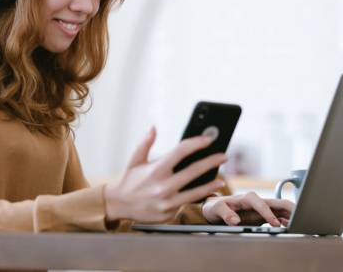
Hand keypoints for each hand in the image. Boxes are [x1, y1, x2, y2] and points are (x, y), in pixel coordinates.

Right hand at [104, 126, 226, 223]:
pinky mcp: (168, 214)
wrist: (118, 205)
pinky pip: (186, 204)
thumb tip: (153, 127)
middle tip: (224, 156)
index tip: (207, 139)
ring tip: (221, 178)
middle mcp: (162, 186)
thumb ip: (145, 143)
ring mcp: (166, 202)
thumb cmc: (129, 180)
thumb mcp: (135, 160)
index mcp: (155, 170)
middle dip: (211, 162)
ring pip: (195, 192)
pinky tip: (208, 192)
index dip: (195, 143)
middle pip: (193, 171)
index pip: (180, 152)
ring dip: (210, 184)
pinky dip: (198, 198)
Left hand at [201, 192, 294, 226]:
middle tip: (300, 217)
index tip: (275, 223)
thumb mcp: (216, 209)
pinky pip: (278, 216)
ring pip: (281, 209)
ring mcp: (261, 207)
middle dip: (289, 208)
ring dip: (291, 214)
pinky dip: (287, 220)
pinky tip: (292, 225)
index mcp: (246, 197)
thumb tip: (235, 220)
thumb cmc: (215, 207)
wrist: (214, 208)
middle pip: (277, 202)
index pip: (261, 203)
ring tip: (301, 222)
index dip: (269, 213)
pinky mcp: (263, 214)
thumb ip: (224, 213)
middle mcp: (257, 201)